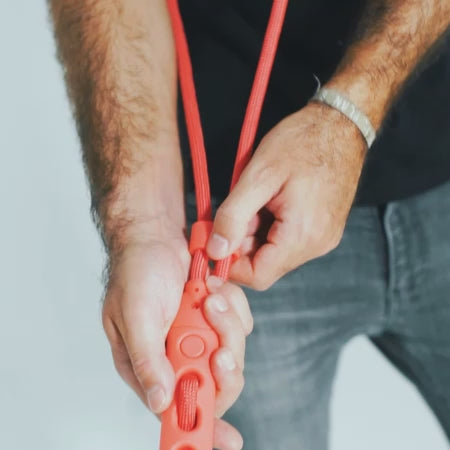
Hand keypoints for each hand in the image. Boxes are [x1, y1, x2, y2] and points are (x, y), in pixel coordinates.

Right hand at [101, 220, 251, 449]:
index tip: (227, 441)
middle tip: (218, 342)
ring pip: (233, 352)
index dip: (200, 431)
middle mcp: (176, 356)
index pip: (174, 410)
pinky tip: (213, 289)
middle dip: (223, 361)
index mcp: (150, 365)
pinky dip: (233, 307)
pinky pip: (240, 325)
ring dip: (226, 324)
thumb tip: (159, 403)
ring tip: (207, 297)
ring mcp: (199, 337)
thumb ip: (146, 359)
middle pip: (216, 384)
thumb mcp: (134, 315)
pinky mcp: (216, 318)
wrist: (156, 235)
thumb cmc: (136, 271)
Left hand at [206, 102, 366, 289]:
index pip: (257, 276)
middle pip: (265, 266)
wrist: (341, 125)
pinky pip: (287, 242)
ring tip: (257, 198)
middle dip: (241, 242)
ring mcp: (322, 239)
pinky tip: (270, 201)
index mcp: (303, 235)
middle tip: (236, 208)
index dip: (229, 264)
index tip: (213, 240)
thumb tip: (215, 250)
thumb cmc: (302, 142)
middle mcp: (317, 245)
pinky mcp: (323, 230)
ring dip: (255, 233)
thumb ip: (234, 216)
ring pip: (274, 254)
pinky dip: (270, 228)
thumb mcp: (259, 174)